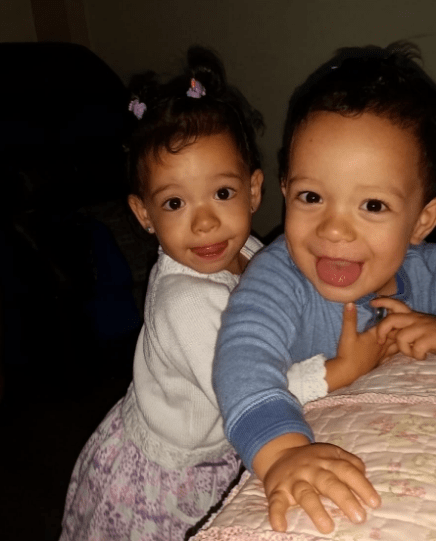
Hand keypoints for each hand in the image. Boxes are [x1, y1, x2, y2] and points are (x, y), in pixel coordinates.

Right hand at [254, 434, 380, 533]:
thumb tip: (364, 475)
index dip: (361, 485)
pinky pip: (275, 502)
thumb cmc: (312, 460)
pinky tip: (280, 526)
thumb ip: (349, 462)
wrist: (278, 452)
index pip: (346, 470)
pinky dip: (276, 514)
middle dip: (344, 498)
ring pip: (304, 493)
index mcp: (326, 460)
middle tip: (359, 517)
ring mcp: (294, 480)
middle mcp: (311, 469)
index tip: (374, 502)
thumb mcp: (330, 454)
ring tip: (327, 527)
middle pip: (328, 482)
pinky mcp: (277, 490)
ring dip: (315, 509)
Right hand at [326, 302, 397, 390]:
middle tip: (396, 320)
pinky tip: (394, 349)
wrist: (347, 372)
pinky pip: (392, 355)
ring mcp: (381, 354)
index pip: (389, 325)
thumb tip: (350, 302)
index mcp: (375, 336)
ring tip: (399, 333)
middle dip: (397, 327)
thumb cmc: (348, 353)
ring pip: (396, 345)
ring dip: (398, 338)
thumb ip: (350, 318)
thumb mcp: (347, 334)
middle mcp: (382, 345)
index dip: (392, 317)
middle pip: (395, 334)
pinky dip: (395, 350)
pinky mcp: (379, 362)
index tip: (390, 310)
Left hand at [371, 297, 435, 359]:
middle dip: (382, 330)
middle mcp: (417, 320)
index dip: (384, 302)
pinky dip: (417, 355)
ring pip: (402, 337)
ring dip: (405, 349)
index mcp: (415, 317)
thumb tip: (390, 336)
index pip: (397, 305)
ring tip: (414, 353)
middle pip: (392, 320)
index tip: (372, 302)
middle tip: (381, 341)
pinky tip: (424, 357)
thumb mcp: (421, 330)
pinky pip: (416, 348)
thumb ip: (408, 330)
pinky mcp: (431, 338)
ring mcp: (424, 328)